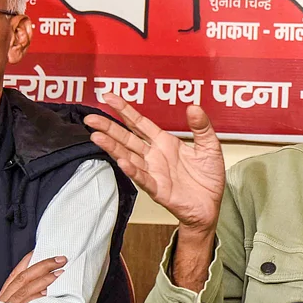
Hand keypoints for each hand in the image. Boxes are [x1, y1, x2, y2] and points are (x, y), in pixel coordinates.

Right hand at [0, 252, 65, 302]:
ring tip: (60, 273)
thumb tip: (44, 285)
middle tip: (60, 260)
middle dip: (43, 266)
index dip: (28, 260)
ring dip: (44, 280)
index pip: (16, 273)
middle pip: (23, 278)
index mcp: (3, 297)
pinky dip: (39, 299)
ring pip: (26, 290)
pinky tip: (50, 293)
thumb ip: (23, 299)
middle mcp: (4, 301)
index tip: (41, 250)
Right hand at [85, 92, 225, 239]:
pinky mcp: (158, 190)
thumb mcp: (210, 146)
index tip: (109, 97)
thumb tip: (194, 107)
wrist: (211, 206)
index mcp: (165, 143)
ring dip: (113, 147)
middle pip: (127, 138)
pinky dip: (133, 171)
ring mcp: (154, 172)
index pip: (140, 123)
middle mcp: (154, 156)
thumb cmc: (208, 178)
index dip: (124, 110)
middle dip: (109, 127)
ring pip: (129, 157)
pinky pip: (143, 179)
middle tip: (91, 117)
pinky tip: (122, 162)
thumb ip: (201, 127)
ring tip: (97, 137)